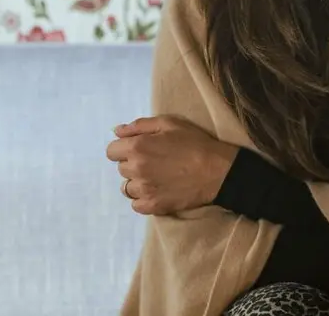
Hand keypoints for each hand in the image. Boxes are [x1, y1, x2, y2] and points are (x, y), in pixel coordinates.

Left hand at [105, 115, 238, 215]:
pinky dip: (143, 199)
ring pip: (127, 188)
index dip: (123, 148)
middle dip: (133, 164)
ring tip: (156, 178)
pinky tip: (157, 191)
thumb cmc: (194, 142)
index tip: (138, 149)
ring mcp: (144, 190)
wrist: (217, 170)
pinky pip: (136, 205)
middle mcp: (136, 169)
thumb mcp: (169, 123)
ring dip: (137, 183)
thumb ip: (139, 126)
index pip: (111, 151)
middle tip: (154, 162)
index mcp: (137, 147)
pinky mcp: (153, 206)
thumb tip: (117, 131)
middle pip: (121, 169)